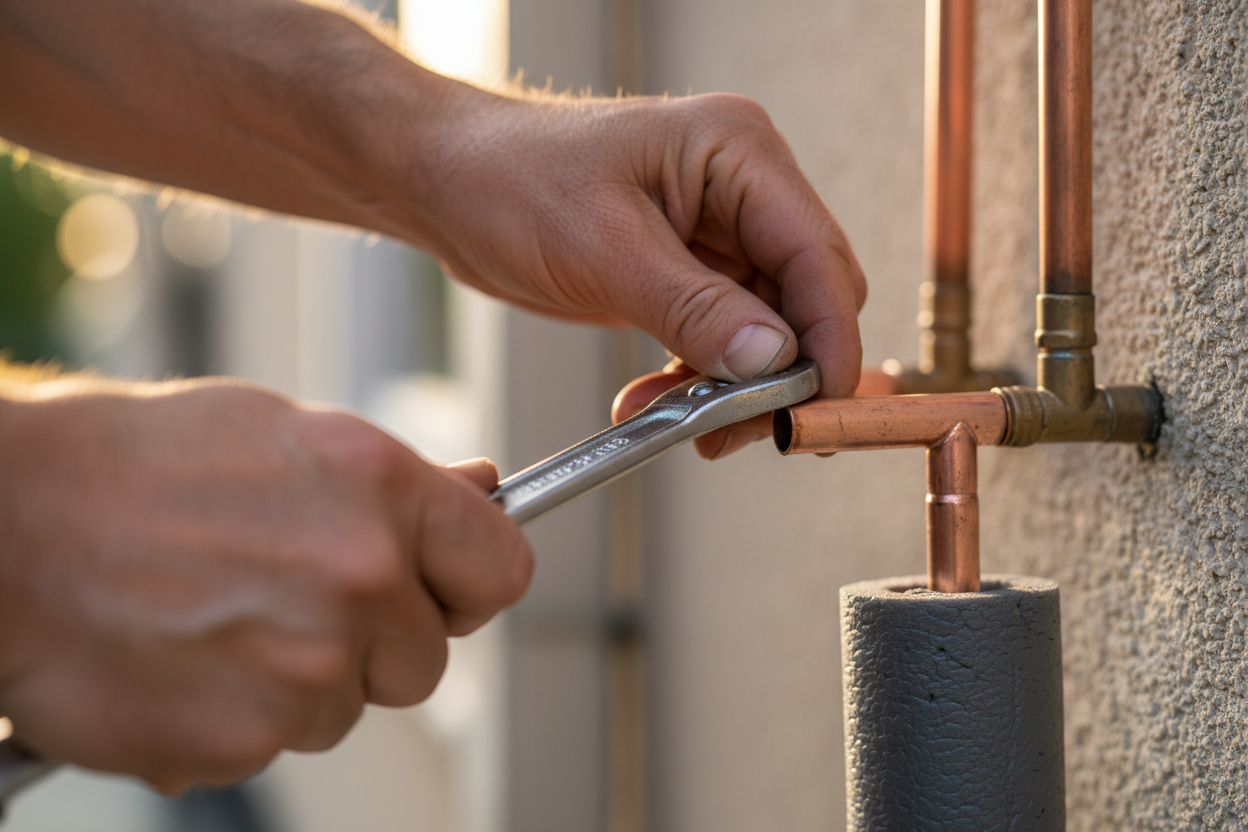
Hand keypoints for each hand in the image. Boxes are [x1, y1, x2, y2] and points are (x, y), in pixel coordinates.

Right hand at [0, 376, 531, 790]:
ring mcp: (305, 667)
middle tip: (294, 598)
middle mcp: (360, 580)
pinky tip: (186, 659)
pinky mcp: (243, 740)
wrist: (9, 524)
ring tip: (219, 616)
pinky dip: (239, 717)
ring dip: (302, 679)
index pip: (502, 569)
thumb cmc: (141, 466)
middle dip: (377, 642)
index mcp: (383, 493)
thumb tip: (482, 495)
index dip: (471, 584)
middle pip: (428, 660)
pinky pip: (276, 743)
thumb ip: (400, 484)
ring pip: (347, 707)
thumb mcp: (291, 435)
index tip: (446, 590)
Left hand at [418, 91, 865, 456]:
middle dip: (778, 371)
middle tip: (736, 428)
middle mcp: (740, 187)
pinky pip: (722, 338)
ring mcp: (717, 230)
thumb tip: (772, 359)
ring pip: (766, 329)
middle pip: (804, 297)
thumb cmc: (510, 179)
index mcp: (736, 152)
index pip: (817, 254)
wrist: (448, 184)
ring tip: (682, 422)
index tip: (815, 404)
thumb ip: (694, 308)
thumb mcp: (602, 249)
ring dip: (731, 385)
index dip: (828, 338)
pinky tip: (653, 400)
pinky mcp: (688, 269)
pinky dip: (698, 378)